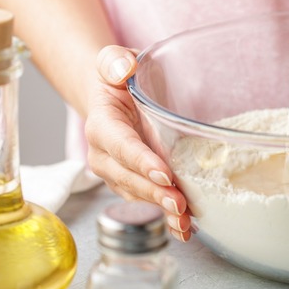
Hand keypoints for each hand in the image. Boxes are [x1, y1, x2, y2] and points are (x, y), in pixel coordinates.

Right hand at [85, 45, 192, 241]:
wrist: (114, 97)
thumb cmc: (118, 79)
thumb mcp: (113, 61)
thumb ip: (114, 61)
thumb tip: (123, 68)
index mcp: (102, 125)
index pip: (120, 145)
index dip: (140, 161)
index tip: (163, 173)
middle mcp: (105, 155)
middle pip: (129, 178)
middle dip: (154, 193)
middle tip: (180, 203)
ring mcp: (118, 173)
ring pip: (138, 195)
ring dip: (162, 210)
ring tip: (185, 222)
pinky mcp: (133, 184)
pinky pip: (147, 202)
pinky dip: (165, 217)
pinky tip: (184, 228)